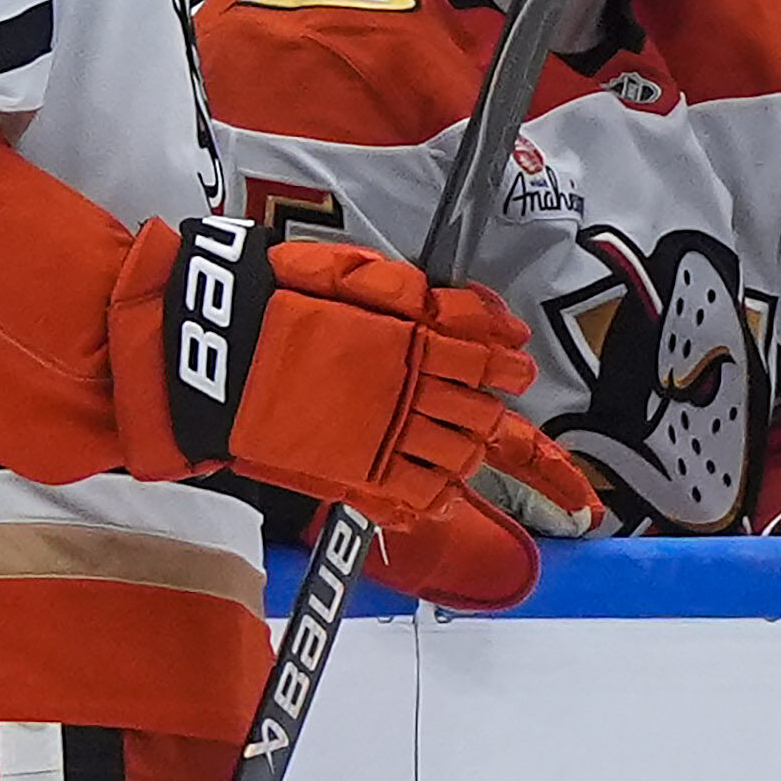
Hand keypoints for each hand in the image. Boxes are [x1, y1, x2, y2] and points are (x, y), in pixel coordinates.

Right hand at [116, 217, 609, 540]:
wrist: (203, 351)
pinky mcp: (354, 473)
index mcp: (413, 336)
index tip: (519, 375)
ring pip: (462, 458)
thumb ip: (418, 296)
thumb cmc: (267, 301)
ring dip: (488, 469)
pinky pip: (416, 498)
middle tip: (577, 497)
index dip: (509, 368)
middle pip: (489, 421)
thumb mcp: (347, 275)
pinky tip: (451, 505)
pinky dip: (439, 505)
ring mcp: (385, 435)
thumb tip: (489, 324)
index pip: (487, 357)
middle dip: (533, 454)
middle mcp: (411, 388)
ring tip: (515, 496)